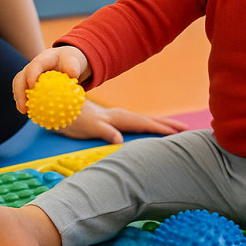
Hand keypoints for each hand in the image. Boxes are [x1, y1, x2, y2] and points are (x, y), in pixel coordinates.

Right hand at [11, 45, 90, 112]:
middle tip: (24, 105)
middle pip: (20, 78)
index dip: (31, 75)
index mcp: (42, 59)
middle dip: (20, 92)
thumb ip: (73, 67)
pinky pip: (25, 93)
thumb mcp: (73, 61)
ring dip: (19, 99)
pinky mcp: (29, 84)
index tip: (32, 86)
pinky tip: (32, 114)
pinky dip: (27, 103)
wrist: (66, 61)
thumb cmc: (70, 62)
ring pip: (19, 86)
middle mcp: (32, 67)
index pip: (34, 66)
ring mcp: (28, 75)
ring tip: (24, 112)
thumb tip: (73, 75)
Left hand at [55, 100, 188, 143]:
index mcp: (116, 118)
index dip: (160, 128)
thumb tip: (120, 141)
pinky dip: (148, 126)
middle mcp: (118, 116)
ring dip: (160, 124)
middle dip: (167, 125)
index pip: (143, 124)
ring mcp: (116, 117)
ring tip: (177, 129)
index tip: (177, 133)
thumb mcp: (86, 127)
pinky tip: (152, 130)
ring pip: (143, 120)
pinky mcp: (112, 121)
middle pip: (148, 120)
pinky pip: (135, 124)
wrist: (58, 105)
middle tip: (187, 130)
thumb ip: (104, 132)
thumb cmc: (72, 119)